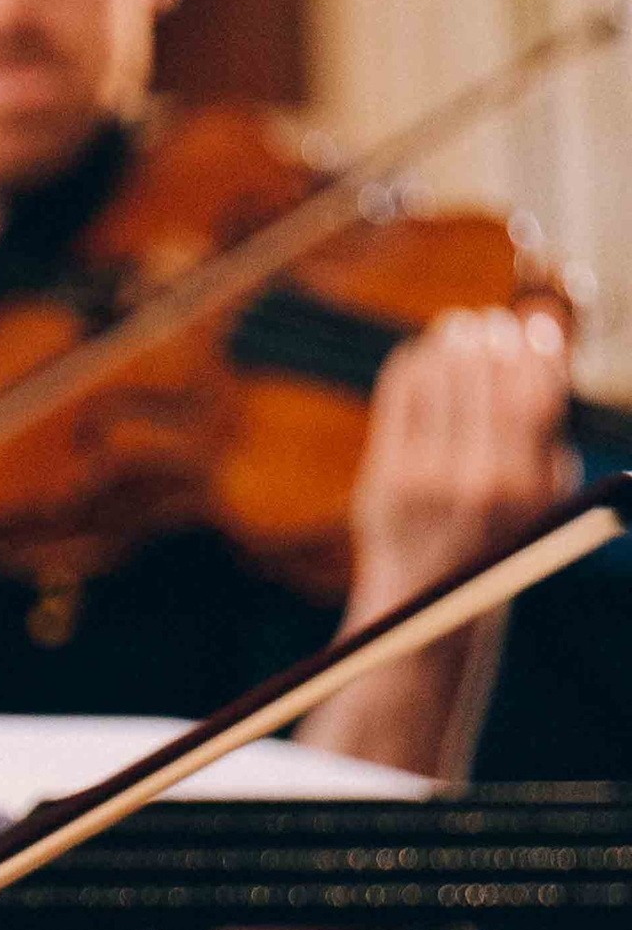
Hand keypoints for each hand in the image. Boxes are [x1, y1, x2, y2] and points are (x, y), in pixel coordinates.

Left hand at [345, 303, 572, 617]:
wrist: (424, 607)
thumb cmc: (490, 540)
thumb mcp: (539, 496)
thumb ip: (545, 427)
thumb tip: (544, 336)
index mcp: (528, 488)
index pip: (534, 393)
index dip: (535, 348)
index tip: (532, 324)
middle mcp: (479, 482)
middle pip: (485, 376)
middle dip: (489, 337)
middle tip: (488, 323)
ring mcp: (426, 478)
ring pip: (439, 376)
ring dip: (449, 342)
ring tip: (457, 330)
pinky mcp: (384, 476)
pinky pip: (399, 394)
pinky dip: (412, 363)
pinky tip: (422, 355)